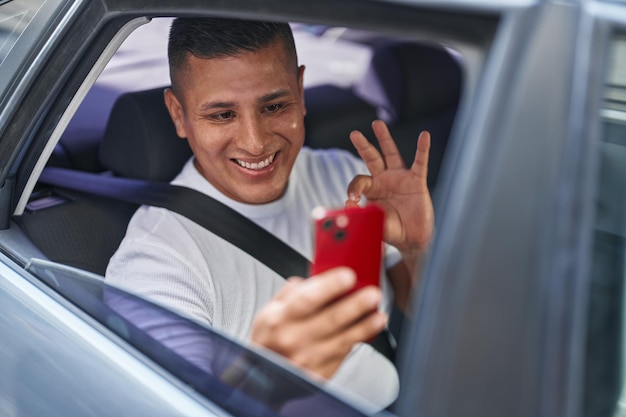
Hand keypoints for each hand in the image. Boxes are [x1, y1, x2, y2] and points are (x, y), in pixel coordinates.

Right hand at [250, 267, 386, 379]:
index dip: (330, 286)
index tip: (348, 276)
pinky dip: (357, 341)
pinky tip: (368, 331)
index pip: (307, 299)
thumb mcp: (267, 313)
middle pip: (331, 319)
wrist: (262, 381)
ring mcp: (307, 360)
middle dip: (356, 305)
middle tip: (372, 294)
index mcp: (279, 320)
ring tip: (378, 315)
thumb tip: (314, 278)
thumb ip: (290, 293)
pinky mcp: (320, 375)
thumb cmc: (267, 343)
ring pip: (342, 339)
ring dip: (364, 326)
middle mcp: (293, 340)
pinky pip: (343, 355)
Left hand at [347, 120, 433, 254]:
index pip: (359, 181)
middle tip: (354, 133)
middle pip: (372, 158)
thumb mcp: (372, 223)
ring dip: (384, 139)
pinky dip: (422, 149)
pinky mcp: (416, 182)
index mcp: (372, 190)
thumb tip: (347, 203)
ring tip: (377, 124)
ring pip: (391, 154)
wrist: (412, 240)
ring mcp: (400, 178)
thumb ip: (360, 214)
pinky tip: (424, 136)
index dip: (354, 188)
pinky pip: (420, 163)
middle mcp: (385, 180)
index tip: (353, 200)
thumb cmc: (392, 231)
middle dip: (363, 145)